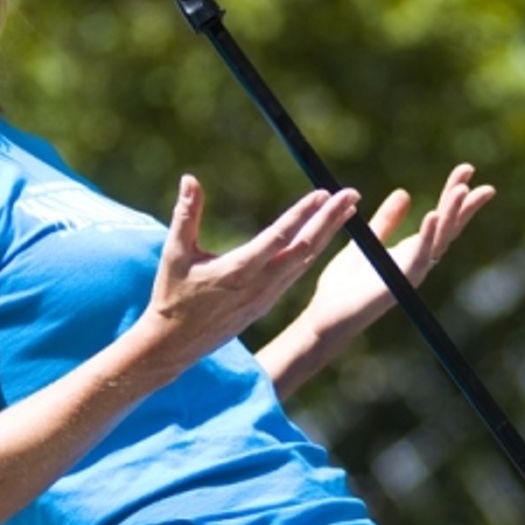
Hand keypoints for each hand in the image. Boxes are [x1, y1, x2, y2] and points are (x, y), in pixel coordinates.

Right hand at [137, 174, 359, 373]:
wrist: (175, 345)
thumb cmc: (172, 296)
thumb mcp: (175, 253)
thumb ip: (186, 215)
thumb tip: (190, 179)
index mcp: (239, 270)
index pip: (279, 237)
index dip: (302, 214)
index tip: (323, 193)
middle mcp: (260, 284)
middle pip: (305, 247)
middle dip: (330, 220)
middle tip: (352, 194)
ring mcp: (267, 296)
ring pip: (306, 260)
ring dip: (328, 233)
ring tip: (348, 210)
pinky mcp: (266, 302)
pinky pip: (297, 273)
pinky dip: (313, 251)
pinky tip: (323, 236)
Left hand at [303, 163, 494, 341]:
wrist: (326, 314)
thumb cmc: (344, 284)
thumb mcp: (368, 240)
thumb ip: (386, 220)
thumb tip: (404, 192)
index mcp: (411, 251)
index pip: (440, 218)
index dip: (453, 194)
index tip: (466, 170)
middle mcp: (418, 262)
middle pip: (447, 226)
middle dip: (462, 200)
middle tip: (470, 170)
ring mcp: (412, 273)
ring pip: (439, 239)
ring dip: (451, 214)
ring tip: (462, 190)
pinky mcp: (399, 283)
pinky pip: (418, 256)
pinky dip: (426, 236)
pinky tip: (433, 215)